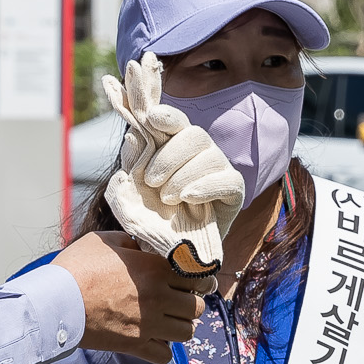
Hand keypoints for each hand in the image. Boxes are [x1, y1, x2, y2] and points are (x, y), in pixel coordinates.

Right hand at [58, 230, 211, 363]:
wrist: (55, 301)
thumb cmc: (77, 267)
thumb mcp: (106, 241)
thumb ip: (133, 243)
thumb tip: (143, 249)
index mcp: (155, 269)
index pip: (199, 278)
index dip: (201, 280)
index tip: (196, 282)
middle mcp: (158, 298)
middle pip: (197, 307)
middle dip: (191, 303)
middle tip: (180, 301)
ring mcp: (148, 324)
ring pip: (186, 332)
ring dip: (181, 326)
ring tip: (169, 321)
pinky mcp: (134, 345)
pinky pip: (164, 355)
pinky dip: (163, 350)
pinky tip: (154, 340)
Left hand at [99, 57, 244, 275]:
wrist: (174, 251)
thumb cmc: (153, 217)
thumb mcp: (132, 190)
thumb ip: (131, 162)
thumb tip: (130, 134)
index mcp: (172, 144)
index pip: (170, 117)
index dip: (163, 111)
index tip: (150, 116)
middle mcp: (198, 150)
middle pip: (191, 133)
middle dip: (168, 156)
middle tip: (152, 182)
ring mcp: (218, 167)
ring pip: (206, 154)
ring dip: (182, 176)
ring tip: (168, 198)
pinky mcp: (233, 189)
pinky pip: (225, 178)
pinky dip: (204, 185)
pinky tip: (188, 196)